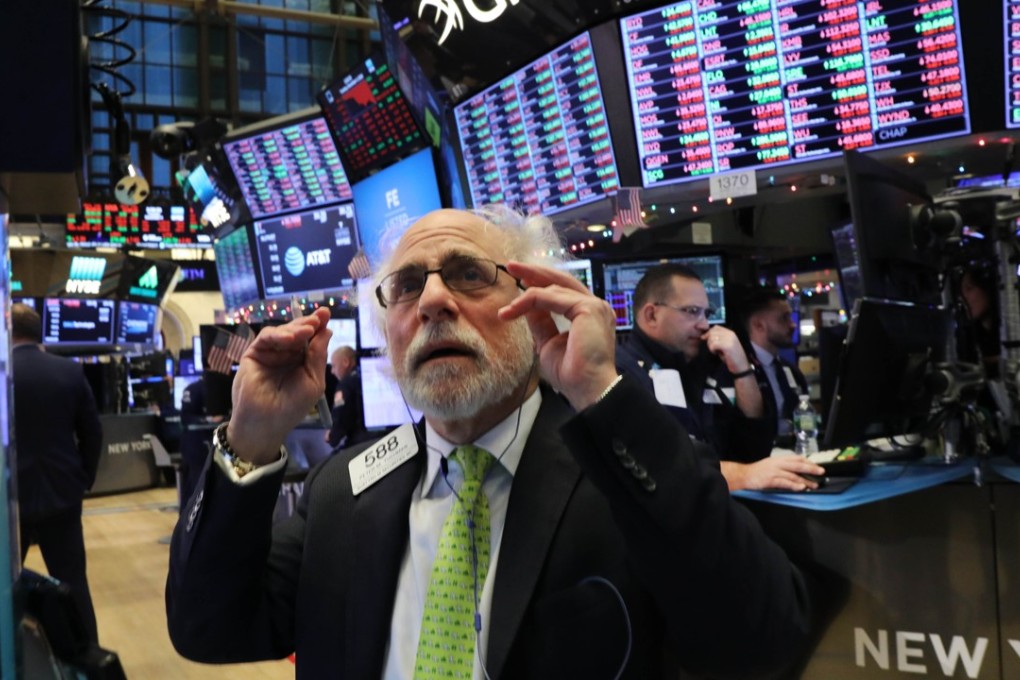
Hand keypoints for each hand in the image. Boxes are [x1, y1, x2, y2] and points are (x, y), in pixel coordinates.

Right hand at [227, 307, 331, 463]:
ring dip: (295, 328)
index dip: (318, 325)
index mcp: (302, 360)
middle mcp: (286, 354)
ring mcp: (270, 353)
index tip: (326, 313)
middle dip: (308, 323)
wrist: (266, 422)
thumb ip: (318, 356)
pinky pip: (266, 338)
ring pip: (282, 332)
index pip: (310, 339)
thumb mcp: (314, 381)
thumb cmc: (292, 406)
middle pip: (297, 331)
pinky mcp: (254, 354)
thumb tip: (327, 330)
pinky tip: (290, 338)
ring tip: (307, 330)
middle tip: (318, 317)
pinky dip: (279, 335)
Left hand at [498, 261, 618, 409]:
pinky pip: (553, 297)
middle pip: (562, 280)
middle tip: (511, 266)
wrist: (586, 388)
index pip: (563, 291)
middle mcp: (595, 306)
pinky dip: (531, 300)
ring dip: (527, 293)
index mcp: (589, 315)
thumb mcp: (548, 342)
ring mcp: (595, 305)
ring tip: (508, 302)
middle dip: (535, 272)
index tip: (519, 281)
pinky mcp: (589, 308)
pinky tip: (515, 309)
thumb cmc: (571, 373)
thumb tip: (526, 306)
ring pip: (554, 288)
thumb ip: (541, 322)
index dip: (540, 283)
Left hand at [701, 325, 749, 373]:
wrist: (741, 366)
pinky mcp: (728, 346)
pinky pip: (714, 344)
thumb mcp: (725, 345)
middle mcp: (731, 334)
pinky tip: (716, 353)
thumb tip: (704, 336)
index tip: (704, 339)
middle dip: (708, 340)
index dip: (708, 333)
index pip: (716, 327)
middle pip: (712, 332)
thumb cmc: (732, 357)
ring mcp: (730, 340)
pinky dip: (712, 350)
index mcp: (731, 333)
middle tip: (712, 348)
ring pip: (712, 338)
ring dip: (710, 346)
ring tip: (715, 351)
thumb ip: (718, 339)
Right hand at [721, 456, 825, 491]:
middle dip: (811, 468)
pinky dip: (794, 485)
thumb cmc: (757, 471)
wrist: (744, 475)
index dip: (808, 462)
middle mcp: (778, 463)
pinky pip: (785, 482)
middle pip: (798, 465)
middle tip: (821, 472)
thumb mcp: (771, 464)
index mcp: (778, 459)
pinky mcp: (771, 480)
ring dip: (805, 480)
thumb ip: (782, 466)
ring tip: (814, 485)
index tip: (816, 466)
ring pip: (793, 475)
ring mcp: (775, 471)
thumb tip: (796, 471)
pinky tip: (801, 487)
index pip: (796, 458)